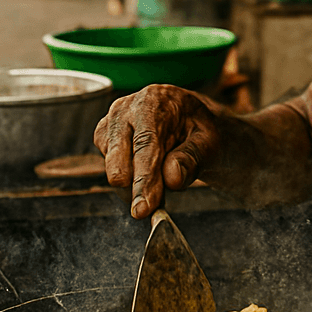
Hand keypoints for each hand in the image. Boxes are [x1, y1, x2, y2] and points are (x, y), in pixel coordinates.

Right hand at [94, 84, 221, 218]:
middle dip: (134, 189)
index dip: (144, 179)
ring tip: (162, 183)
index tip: (143, 208)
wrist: (189, 119)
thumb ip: (192, 157)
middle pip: (120, 158)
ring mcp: (110, 123)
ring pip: (114, 168)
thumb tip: (172, 178)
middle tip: (149, 211)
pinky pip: (111, 169)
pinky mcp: (103, 138)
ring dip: (135, 185)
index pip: (146, 144)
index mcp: (154, 101)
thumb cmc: (199, 129)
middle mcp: (126, 109)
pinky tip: (149, 174)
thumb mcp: (208, 141)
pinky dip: (130, 181)